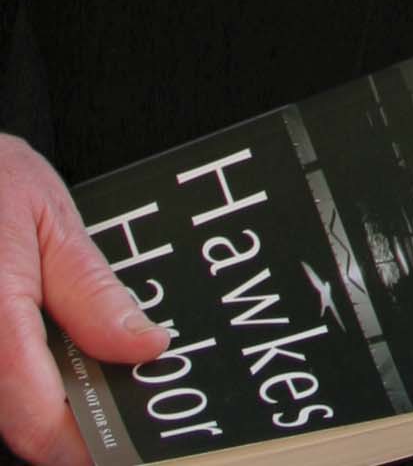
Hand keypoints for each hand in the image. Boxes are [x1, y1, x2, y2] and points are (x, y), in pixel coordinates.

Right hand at [0, 134, 170, 465]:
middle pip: (19, 424)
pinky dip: (22, 382)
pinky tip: (51, 358)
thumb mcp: (53, 221)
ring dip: (42, 402)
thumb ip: (93, 292)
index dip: (83, 447)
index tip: (123, 448)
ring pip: (3, 409)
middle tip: (117, 404)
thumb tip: (146, 347)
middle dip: (69, 423)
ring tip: (87, 373)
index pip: (38, 419)